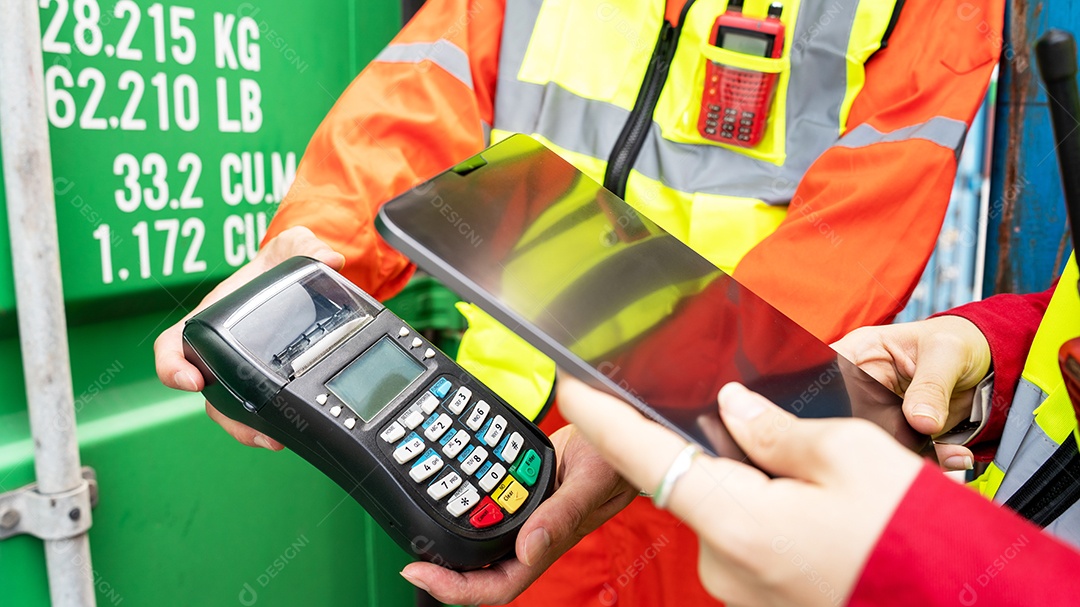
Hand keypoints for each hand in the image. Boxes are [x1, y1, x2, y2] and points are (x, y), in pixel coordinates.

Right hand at [153, 226, 344, 448]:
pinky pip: (260, 409)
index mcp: (211, 319)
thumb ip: (305, 245)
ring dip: (247, 428)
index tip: (189, 380)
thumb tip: (330, 257)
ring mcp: (241, 370)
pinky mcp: (266, 382)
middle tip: (250, 428)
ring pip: (231, 409)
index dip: (172, 366)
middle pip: (207, 393)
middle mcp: (221, 350)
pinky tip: (289, 433)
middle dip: (225, 416)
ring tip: (273, 440)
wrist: (297, 280)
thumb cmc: (277, 265)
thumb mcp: (291, 247)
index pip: (174, 345)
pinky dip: (270, 423)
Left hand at [399, 424, 636, 604]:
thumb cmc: (616, 462)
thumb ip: (561, 514)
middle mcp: (531, 538)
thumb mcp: (590, 481)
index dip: (457, 590)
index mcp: (547, 545)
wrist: (618, 433)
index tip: (420, 572)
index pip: (498, 587)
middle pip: (480, 573)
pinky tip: (446, 492)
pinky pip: (486, 511)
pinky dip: (464, 507)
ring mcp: (524, 519)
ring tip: (420, 526)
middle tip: (410, 555)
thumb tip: (528, 548)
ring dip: (450, 541)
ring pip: (480, 543)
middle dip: (443, 571)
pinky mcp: (519, 496)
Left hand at [559, 377, 923, 606]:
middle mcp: (723, 564)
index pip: (643, 457)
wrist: (957, 601)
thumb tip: (731, 409)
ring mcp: (739, 588)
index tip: (569, 384)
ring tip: (816, 480)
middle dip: (715, 445)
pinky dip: (762, 509)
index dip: (600, 417)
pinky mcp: (758, 597)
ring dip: (749, 481)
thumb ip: (774, 428)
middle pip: (691, 480)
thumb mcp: (850, 456)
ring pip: (722, 508)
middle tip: (774, 433)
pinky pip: (743, 536)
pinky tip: (811, 505)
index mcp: (736, 522)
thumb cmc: (911, 536)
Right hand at [831, 316, 991, 470]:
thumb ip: (931, 385)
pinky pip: (909, 453)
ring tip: (951, 454)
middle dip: (891, 436)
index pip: (832, 377)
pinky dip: (935, 460)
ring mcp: (880, 412)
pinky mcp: (900, 433)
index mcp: (858, 353)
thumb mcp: (946, 352)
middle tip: (924, 438)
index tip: (869, 417)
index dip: (836, 399)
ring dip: (918, 453)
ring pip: (882, 442)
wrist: (984, 362)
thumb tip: (921, 422)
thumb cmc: (956, 340)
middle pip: (857, 420)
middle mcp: (862, 385)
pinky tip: (956, 455)